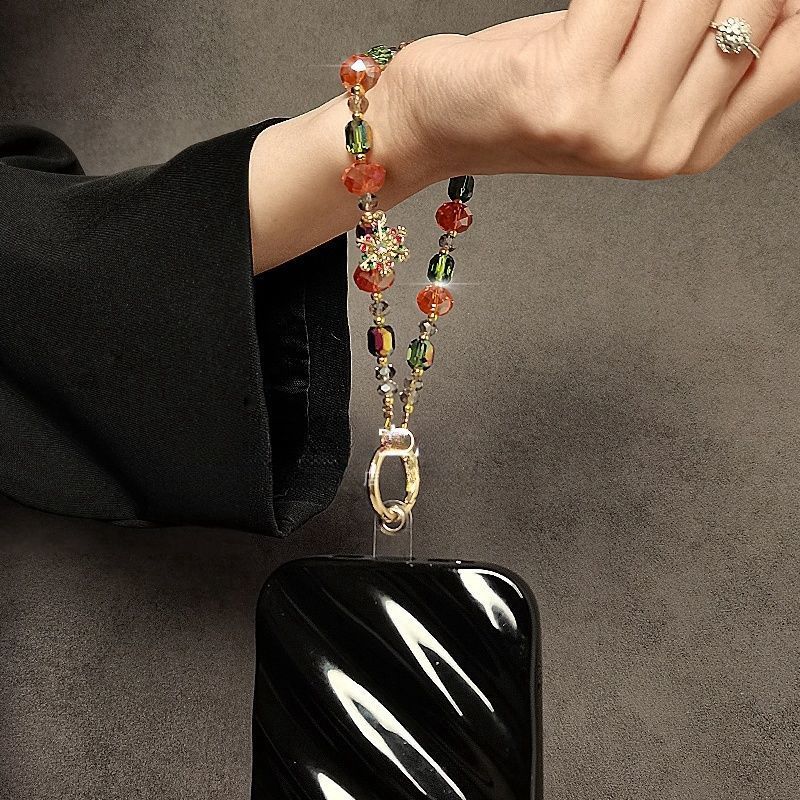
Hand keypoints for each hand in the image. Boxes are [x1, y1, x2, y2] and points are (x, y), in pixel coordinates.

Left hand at [374, 1, 799, 181]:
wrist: (442, 120)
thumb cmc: (539, 84)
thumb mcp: (632, 71)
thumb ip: (705, 42)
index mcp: (696, 146)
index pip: (799, 52)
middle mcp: (664, 149)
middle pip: (752, 2)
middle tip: (635, 5)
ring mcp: (615, 130)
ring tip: (608, 7)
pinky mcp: (564, 98)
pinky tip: (585, 0)